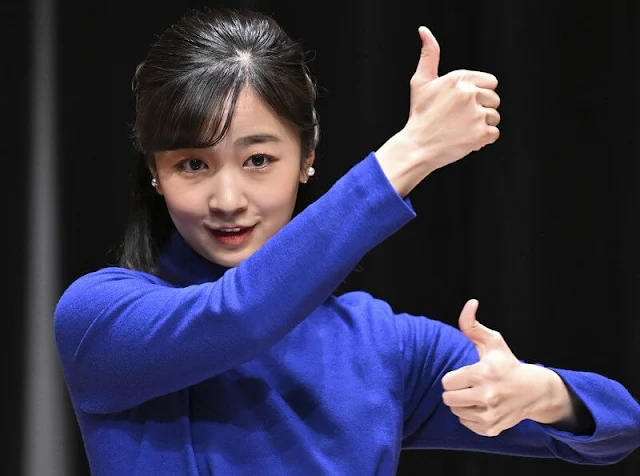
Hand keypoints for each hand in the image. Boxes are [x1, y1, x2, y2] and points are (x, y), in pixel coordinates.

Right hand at [375, 27, 499, 196]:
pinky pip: (494, 134)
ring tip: (462, 129)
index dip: (479, 94)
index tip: (463, 103)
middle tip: (460, 119)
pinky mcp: (480, 134)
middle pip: (494, 99)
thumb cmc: (420, 115)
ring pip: (494, 117)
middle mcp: (469, 94)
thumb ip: (429, 55)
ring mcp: (476, 115)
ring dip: (482, 125)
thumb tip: (424, 31)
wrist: (416, 147)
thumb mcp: (421, 82)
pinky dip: (482, 139)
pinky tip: (466, 138)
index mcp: (459, 79)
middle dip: (481, 109)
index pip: (490, 82)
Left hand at [441, 299, 541, 436]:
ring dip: (462, 403)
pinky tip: (483, 406)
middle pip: (448, 399)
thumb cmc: (507, 364)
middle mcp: (487, 396)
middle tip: (468, 386)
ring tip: (477, 395)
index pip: (447, 382)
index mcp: (484, 373)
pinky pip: (465, 423)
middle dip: (455, 391)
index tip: (466, 374)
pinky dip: (470, 416)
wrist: (534, 392)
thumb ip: (472, 324)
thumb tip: (470, 303)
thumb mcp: (492, 342)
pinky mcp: (491, 429)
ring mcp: (490, 415)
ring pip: (456, 411)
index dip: (453, 377)